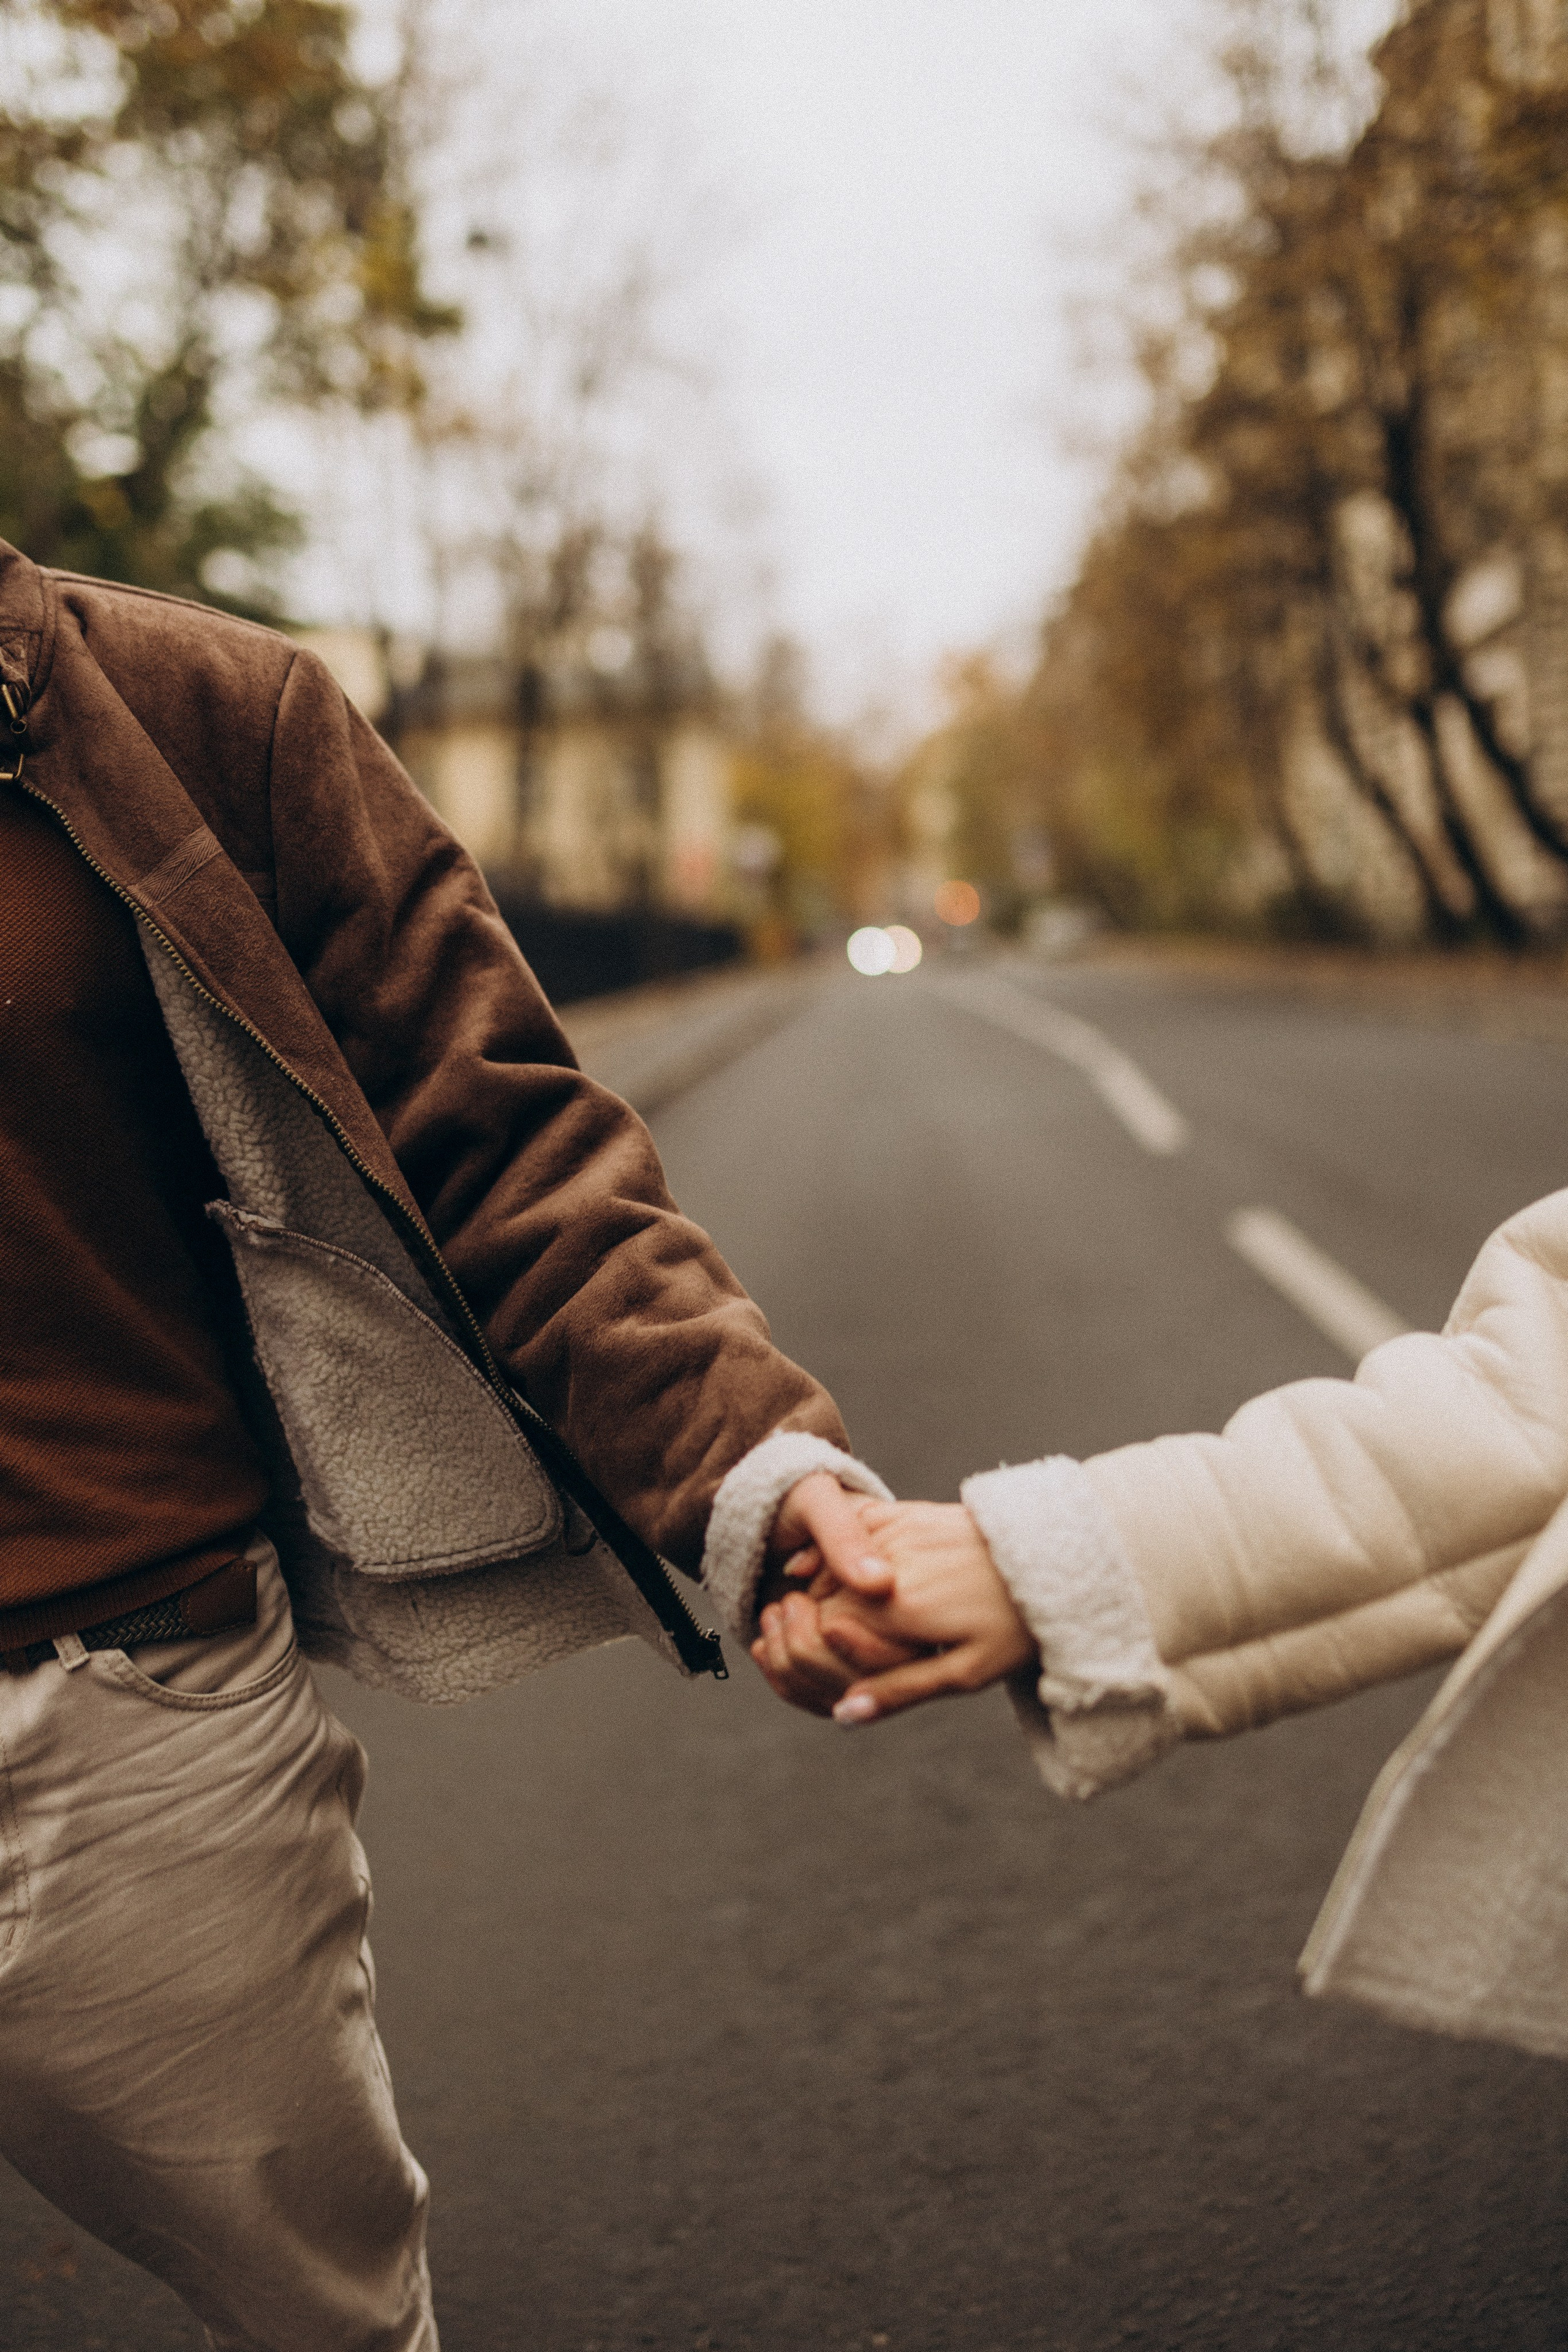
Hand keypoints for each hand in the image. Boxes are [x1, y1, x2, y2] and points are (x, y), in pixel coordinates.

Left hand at [750, 1478, 915, 1715]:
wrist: (772, 1510)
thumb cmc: (797, 1498)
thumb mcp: (818, 1502)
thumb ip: (845, 1536)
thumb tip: (878, 1584)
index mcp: (904, 1581)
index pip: (886, 1641)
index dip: (833, 1633)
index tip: (794, 1598)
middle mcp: (895, 1622)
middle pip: (861, 1679)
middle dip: (805, 1651)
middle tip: (781, 1604)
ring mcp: (867, 1647)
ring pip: (837, 1696)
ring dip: (789, 1664)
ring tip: (771, 1615)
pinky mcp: (839, 1663)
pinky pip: (819, 1699)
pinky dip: (784, 1680)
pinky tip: (765, 1647)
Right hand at [815, 1501, 1036, 1723]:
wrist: (1055, 1561)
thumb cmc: (1014, 1626)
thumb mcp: (964, 1673)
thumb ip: (898, 1691)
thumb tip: (844, 1714)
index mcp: (900, 1607)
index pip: (823, 1634)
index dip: (821, 1657)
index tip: (839, 1668)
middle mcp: (889, 1564)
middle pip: (821, 1600)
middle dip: (818, 1625)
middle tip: (844, 1648)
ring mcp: (896, 1532)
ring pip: (831, 1566)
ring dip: (825, 1591)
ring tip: (851, 1618)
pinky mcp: (905, 1513)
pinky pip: (853, 1531)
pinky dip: (839, 1553)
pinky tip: (847, 1572)